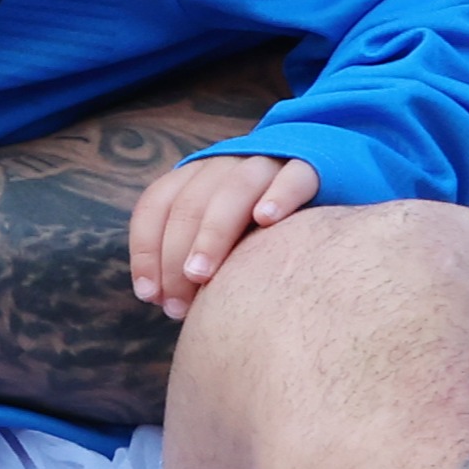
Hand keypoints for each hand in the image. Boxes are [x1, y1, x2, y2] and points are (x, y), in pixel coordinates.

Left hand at [131, 151, 319, 320]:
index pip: (156, 205)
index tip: (149, 295)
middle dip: (175, 255)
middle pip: (189, 204)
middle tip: (177, 304)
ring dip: (212, 233)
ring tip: (202, 274)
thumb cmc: (260, 225)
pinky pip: (294, 176)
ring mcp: (266, 164)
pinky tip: (267, 220)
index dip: (146, 250)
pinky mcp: (310, 168)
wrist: (322, 181)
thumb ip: (194, 259)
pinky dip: (278, 195)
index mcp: (195, 178)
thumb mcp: (222, 236)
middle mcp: (225, 165)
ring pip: (233, 189)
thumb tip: (165, 302)